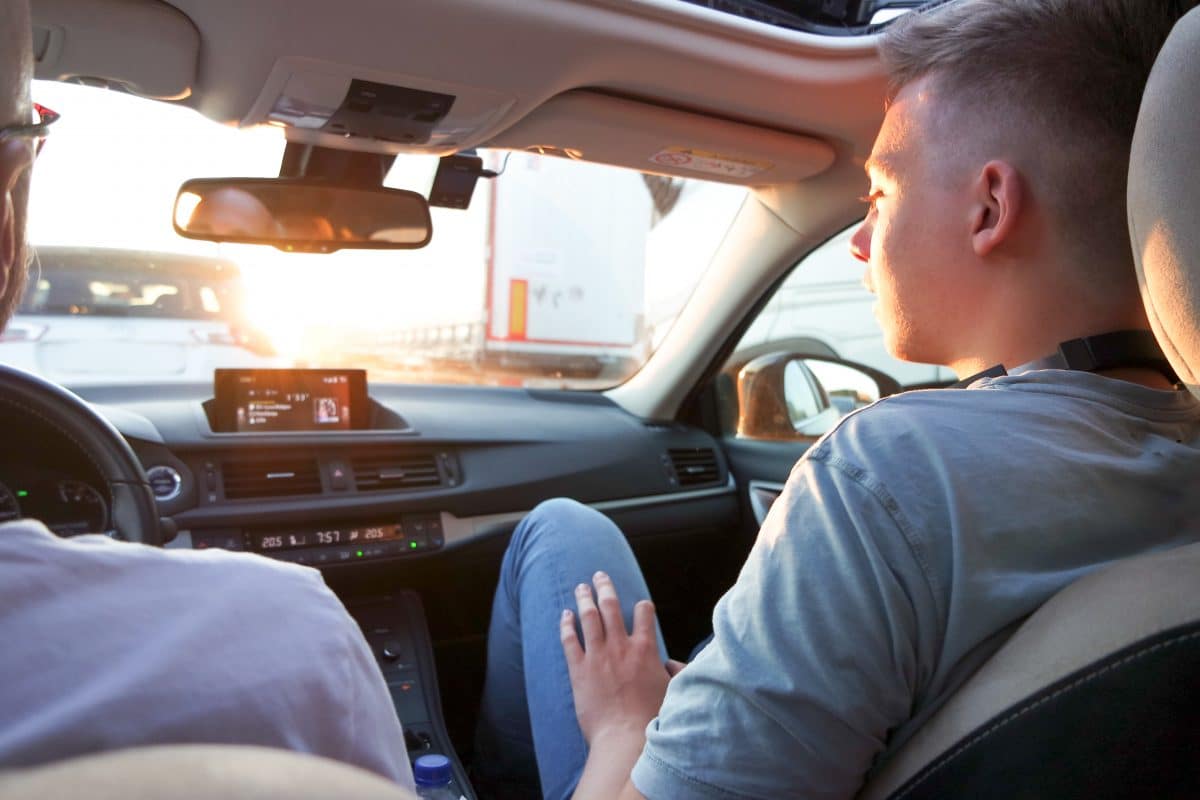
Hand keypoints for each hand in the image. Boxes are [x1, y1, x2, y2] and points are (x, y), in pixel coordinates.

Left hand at [561, 572, 670, 745]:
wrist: (624, 737)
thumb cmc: (651, 719)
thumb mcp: (673, 691)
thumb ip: (675, 673)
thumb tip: (673, 665)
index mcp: (645, 649)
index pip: (644, 613)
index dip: (642, 606)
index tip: (639, 605)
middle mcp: (620, 646)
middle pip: (611, 606)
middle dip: (605, 587)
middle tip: (600, 576)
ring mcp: (597, 656)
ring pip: (588, 617)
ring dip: (584, 599)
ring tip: (581, 587)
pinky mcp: (579, 670)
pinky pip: (570, 640)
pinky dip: (566, 625)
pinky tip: (564, 615)